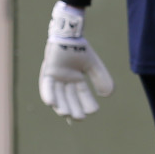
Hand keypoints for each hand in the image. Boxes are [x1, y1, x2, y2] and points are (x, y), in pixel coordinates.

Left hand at [38, 1, 113, 119]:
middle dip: (74, 109)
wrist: (69, 35)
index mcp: (76, 80)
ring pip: (58, 95)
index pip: (83, 95)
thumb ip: (101, 78)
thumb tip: (108, 95)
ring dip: (61, 105)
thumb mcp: (93, 65)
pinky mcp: (47, 73)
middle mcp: (64, 81)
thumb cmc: (79, 48)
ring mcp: (55, 78)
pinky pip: (46, 86)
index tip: (93, 111)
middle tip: (80, 118)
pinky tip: (51, 104)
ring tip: (66, 114)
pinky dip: (48, 94)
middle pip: (70, 99)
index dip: (87, 104)